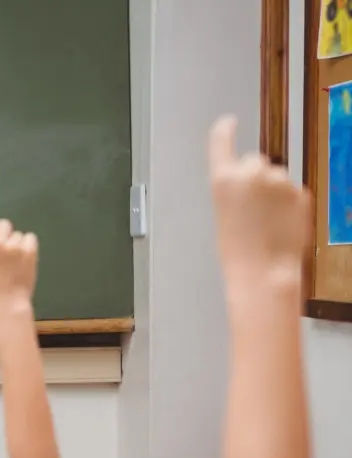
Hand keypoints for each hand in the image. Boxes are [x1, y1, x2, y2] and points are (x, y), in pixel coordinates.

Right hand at [0, 184, 37, 303]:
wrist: (8, 300)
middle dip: (7, 233)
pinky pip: (30, 238)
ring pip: (19, 234)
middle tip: (7, 254)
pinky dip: (30, 248)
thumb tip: (2, 231)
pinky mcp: (28, 248)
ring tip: (16, 263)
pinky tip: (26, 261)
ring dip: (20, 244)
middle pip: (4, 224)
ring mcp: (13, 246)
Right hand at [208, 116, 311, 285]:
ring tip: (267, 222)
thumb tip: (254, 181)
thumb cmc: (239, 250)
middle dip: (257, 178)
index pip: (222, 142)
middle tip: (253, 207)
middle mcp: (251, 173)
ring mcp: (279, 181)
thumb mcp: (224, 212)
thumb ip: (235, 188)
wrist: (264, 270)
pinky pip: (294, 192)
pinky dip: (290, 205)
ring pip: (277, 178)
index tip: (228, 122)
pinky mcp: (301, 191)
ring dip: (275, 194)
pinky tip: (281, 224)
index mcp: (224, 179)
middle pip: (255, 161)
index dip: (225, 130)